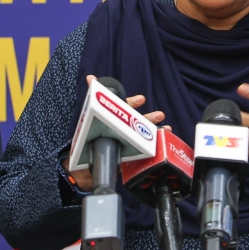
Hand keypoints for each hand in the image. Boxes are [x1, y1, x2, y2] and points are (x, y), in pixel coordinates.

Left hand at [62, 75, 166, 190]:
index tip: (141, 99)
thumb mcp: (87, 120)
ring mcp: (128, 142)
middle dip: (149, 116)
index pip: (124, 107)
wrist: (83, 172)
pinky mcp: (131, 155)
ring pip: (144, 132)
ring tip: (165, 125)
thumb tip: (91, 77)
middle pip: (138, 120)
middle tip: (157, 113)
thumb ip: (91, 98)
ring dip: (155, 128)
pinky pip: (145, 149)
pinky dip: (156, 144)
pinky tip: (163, 141)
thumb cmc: (85, 144)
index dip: (132, 102)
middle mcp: (123, 129)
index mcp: (113, 119)